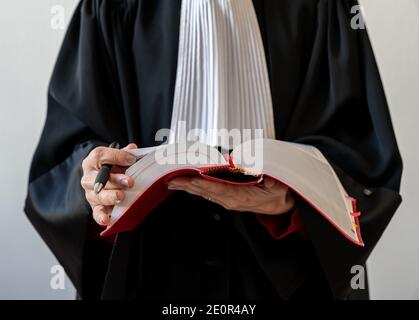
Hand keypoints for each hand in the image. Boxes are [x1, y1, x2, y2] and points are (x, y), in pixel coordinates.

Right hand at [81, 143, 137, 225]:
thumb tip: (133, 149)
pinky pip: (96, 212)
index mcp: (93, 160)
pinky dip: (101, 216)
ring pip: (98, 195)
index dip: (117, 157)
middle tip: (129, 182)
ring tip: (121, 196)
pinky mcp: (95, 206)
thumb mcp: (117, 157)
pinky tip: (107, 219)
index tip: (131, 159)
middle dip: (115, 180)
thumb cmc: (111, 166)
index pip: (101, 156)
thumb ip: (124, 153)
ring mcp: (91, 193)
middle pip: (99, 178)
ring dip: (110, 196)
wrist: (101, 178)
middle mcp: (89, 177)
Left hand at [167, 176, 294, 214]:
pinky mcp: (227, 198)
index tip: (190, 180)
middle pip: (206, 192)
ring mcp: (228, 200)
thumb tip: (259, 173)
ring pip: (204, 193)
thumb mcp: (278, 186)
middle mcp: (231, 200)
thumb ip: (270, 179)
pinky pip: (209, 192)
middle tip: (171, 180)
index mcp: (241, 197)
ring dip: (188, 187)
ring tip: (173, 182)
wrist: (282, 206)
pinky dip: (197, 187)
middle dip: (188, 186)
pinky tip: (188, 184)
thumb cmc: (278, 194)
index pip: (219, 189)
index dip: (204, 184)